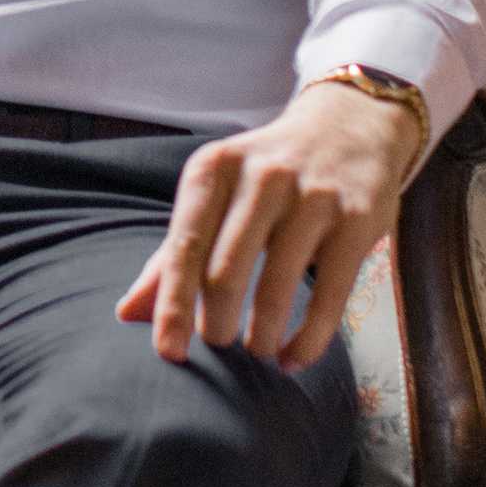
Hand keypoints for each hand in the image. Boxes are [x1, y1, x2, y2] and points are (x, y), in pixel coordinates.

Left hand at [116, 81, 422, 368]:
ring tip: (258, 352)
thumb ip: (173, 253)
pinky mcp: (359, 219)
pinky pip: (330, 296)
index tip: (168, 354)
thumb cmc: (266, 174)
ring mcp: (314, 195)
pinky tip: (294, 359)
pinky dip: (309, 340)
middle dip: (216, 325)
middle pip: (225, 271)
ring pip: (278, 287)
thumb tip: (126, 314)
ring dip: (262, 336)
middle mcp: (263, 176)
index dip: (173, 305)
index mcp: (215, 168)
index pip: (184, 247)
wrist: (349, 126)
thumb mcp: (216, 196)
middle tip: (218, 345)